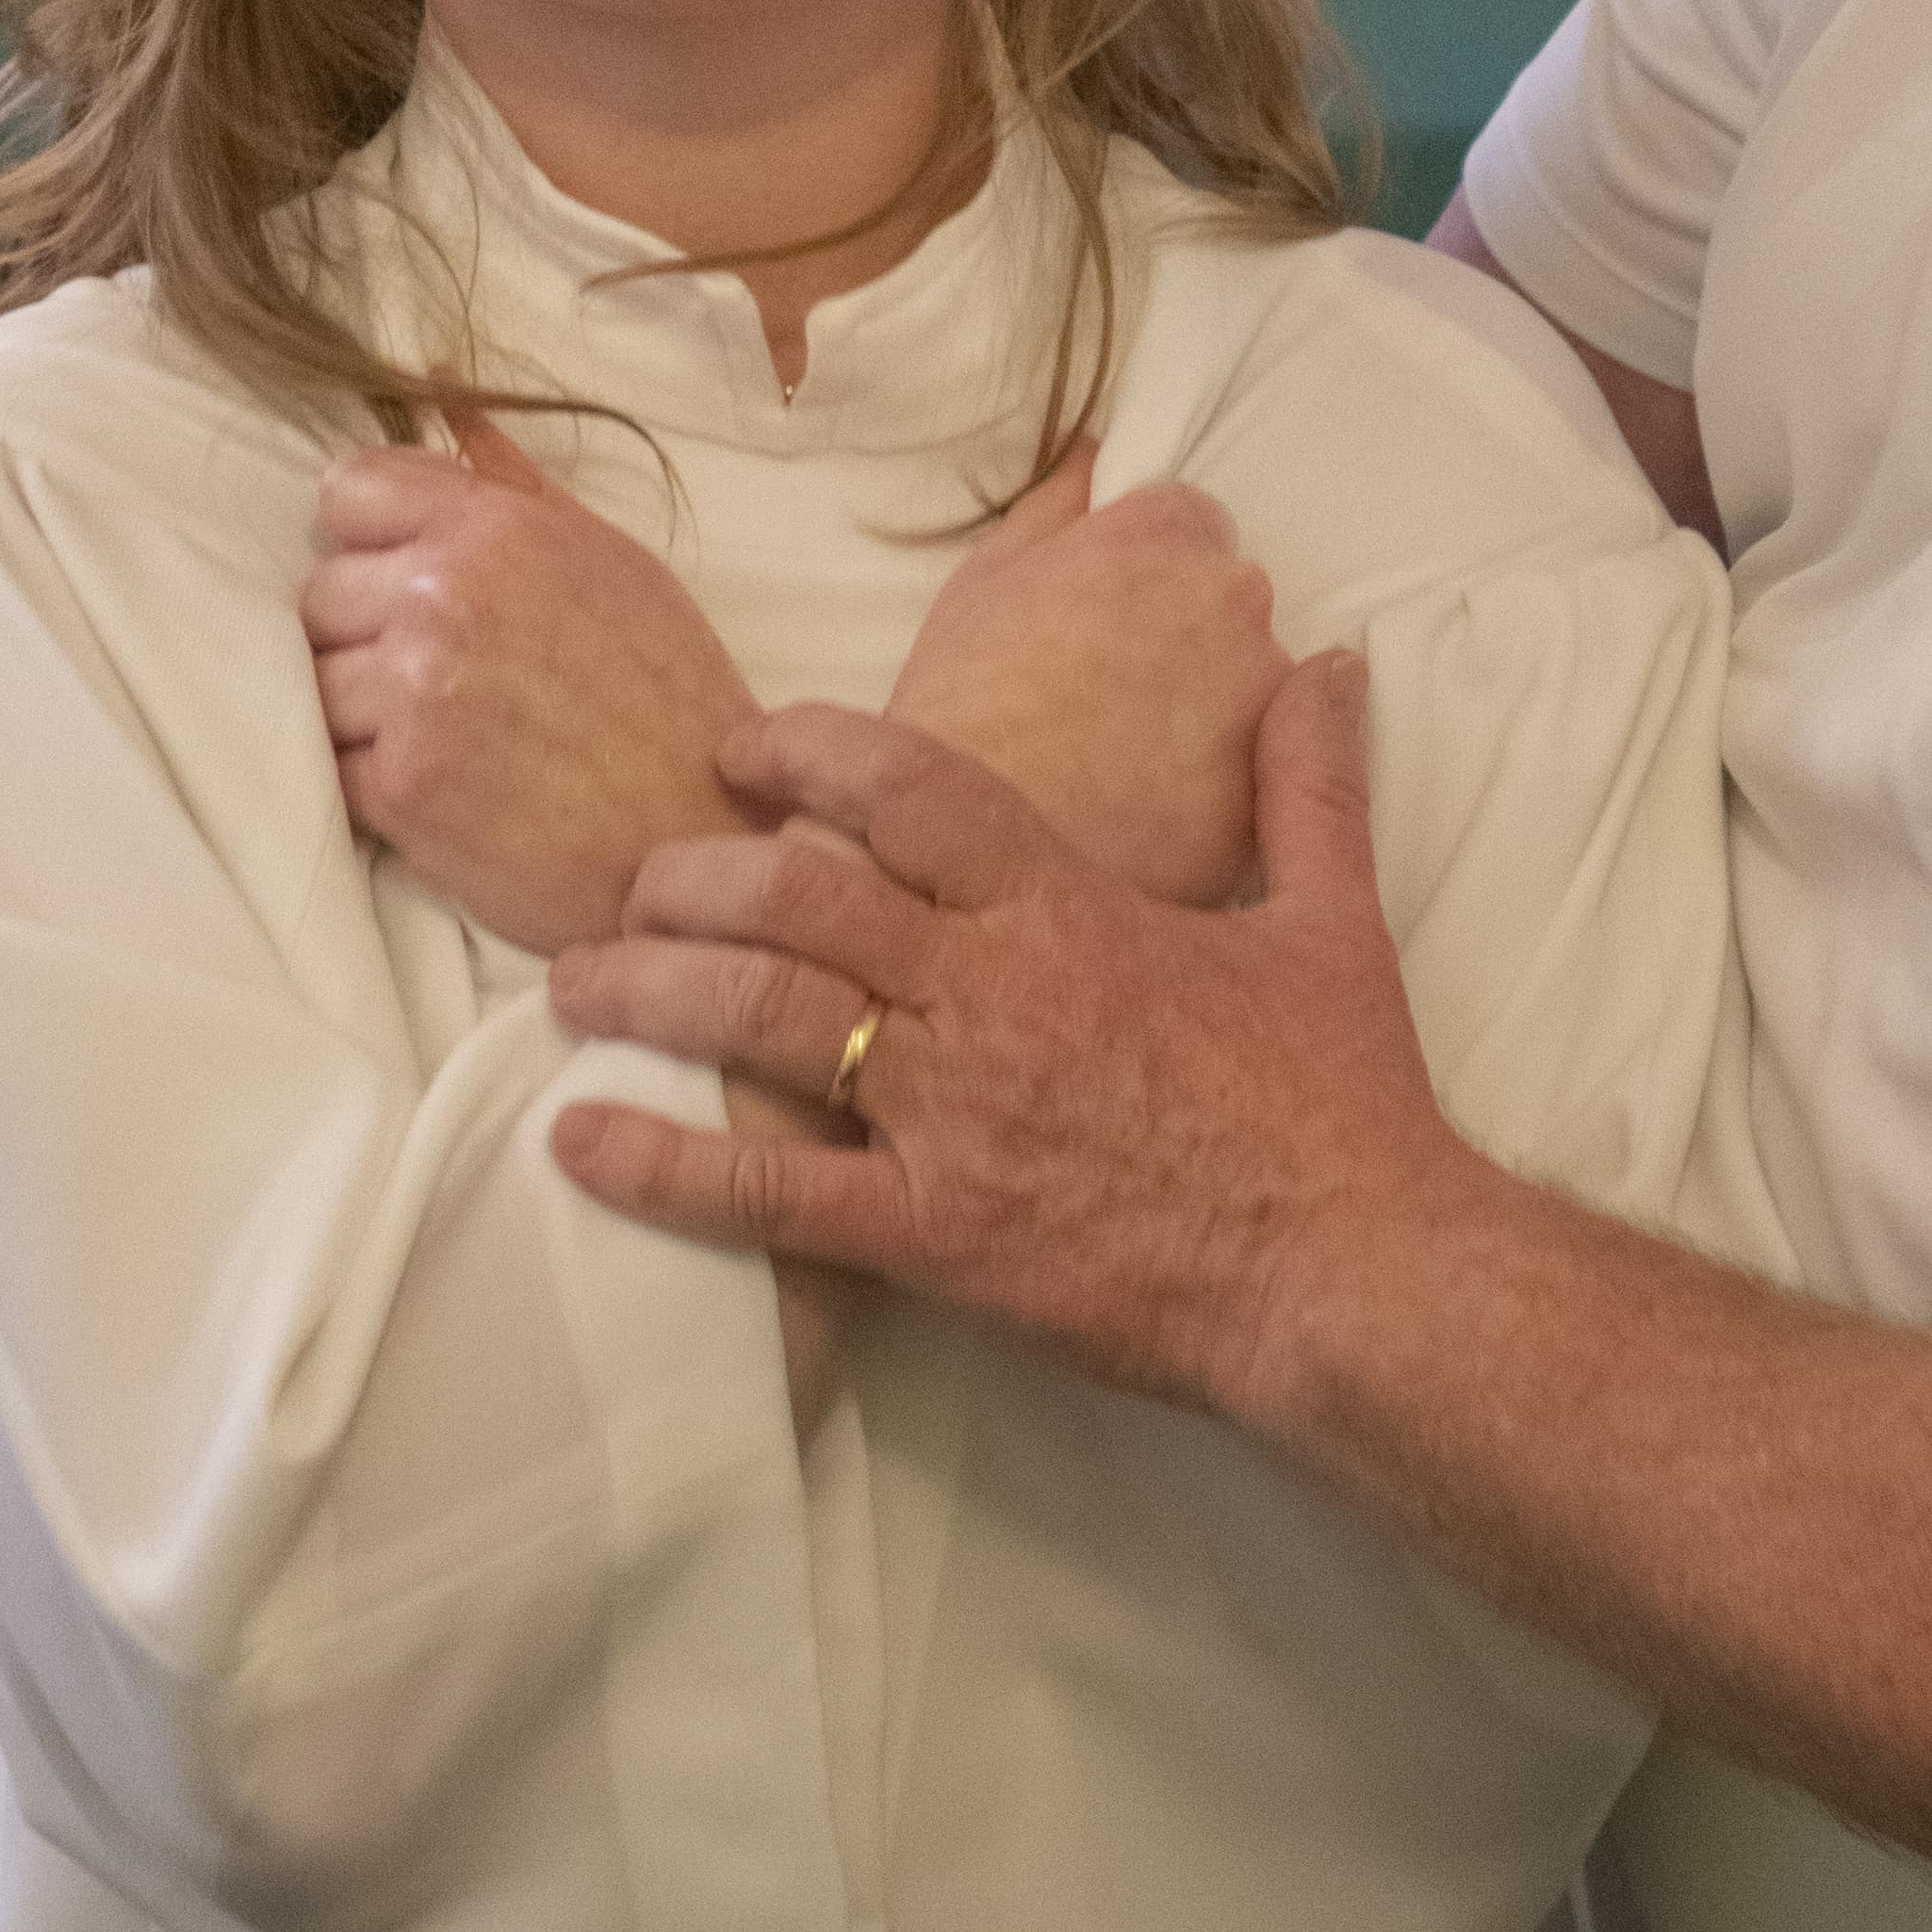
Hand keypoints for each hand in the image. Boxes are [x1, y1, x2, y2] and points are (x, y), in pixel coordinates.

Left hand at [305, 421, 761, 956]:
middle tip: (439, 680)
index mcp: (499, 530)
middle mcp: (447, 598)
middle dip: (364, 635)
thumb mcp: (617, 566)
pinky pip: (333, 766)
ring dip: (363, 715)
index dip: (368, 538)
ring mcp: (416, 693)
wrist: (701, 838)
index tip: (399, 578)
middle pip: (322, 594)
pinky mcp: (401, 786)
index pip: (349, 490)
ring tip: (444, 738)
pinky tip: (442, 788)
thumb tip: (452, 412)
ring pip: (318, 684)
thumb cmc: (672, 701)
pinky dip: (373, 782)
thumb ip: (520, 493)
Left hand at [543, 659, 1461, 1416]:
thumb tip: (1330, 662)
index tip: (741, 751)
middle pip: (795, 897)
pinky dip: (662, 1167)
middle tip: (634, 882)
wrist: (1358, 1269)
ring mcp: (951, 1113)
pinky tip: (578, 1144)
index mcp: (1067, 905)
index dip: (807, 752)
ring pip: (761, 1018)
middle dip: (693, 877)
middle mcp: (987, 992)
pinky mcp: (933, 1234)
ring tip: (573, 985)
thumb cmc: (1342, 1102)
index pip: (908, 787)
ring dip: (649, 991)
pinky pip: (770, 1193)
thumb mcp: (1332, 922)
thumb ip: (1309, 786)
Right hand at [885, 449, 1284, 906]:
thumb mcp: (978, 585)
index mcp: (1164, 537)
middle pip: (1232, 606)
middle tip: (1104, 702)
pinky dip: (1217, 793)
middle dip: (1185, 642)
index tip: (1107, 624)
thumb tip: (1098, 457)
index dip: (1146, 576)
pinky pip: (1260, 780)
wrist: (953, 863)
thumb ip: (1057, 507)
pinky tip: (1149, 817)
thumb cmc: (953, 714)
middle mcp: (1235, 601)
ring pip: (1256, 693)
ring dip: (1210, 718)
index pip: (1195, 522)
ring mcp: (1264, 700)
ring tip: (1122, 770)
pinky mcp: (1274, 794)